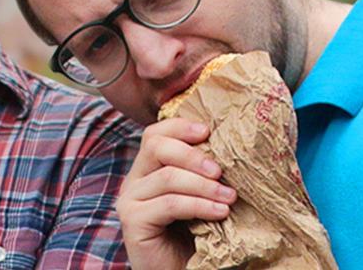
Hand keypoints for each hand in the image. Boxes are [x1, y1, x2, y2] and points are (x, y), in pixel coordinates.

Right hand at [116, 118, 235, 269]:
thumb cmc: (194, 236)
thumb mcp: (200, 196)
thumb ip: (203, 173)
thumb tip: (233, 148)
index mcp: (148, 170)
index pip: (155, 134)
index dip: (180, 127)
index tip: (209, 131)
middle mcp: (134, 181)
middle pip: (156, 147)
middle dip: (194, 155)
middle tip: (221, 171)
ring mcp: (130, 201)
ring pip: (168, 177)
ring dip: (204, 185)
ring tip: (230, 197)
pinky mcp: (133, 222)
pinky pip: (169, 204)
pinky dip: (199, 205)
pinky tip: (220, 212)